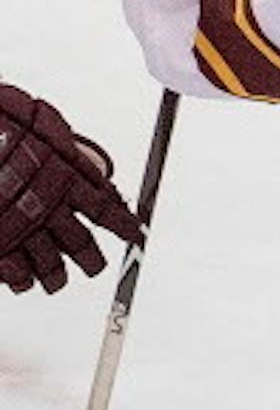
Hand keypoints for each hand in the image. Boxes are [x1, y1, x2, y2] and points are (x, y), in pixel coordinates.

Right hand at [0, 84, 142, 293]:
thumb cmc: (5, 125)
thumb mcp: (47, 129)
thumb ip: (70, 155)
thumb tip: (93, 169)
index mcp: (66, 180)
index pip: (105, 210)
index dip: (123, 226)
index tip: (136, 235)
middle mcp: (48, 208)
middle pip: (81, 244)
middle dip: (91, 260)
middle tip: (96, 267)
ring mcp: (21, 228)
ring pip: (51, 264)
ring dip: (57, 276)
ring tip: (58, 283)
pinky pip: (17, 274)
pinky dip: (23, 280)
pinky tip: (24, 281)